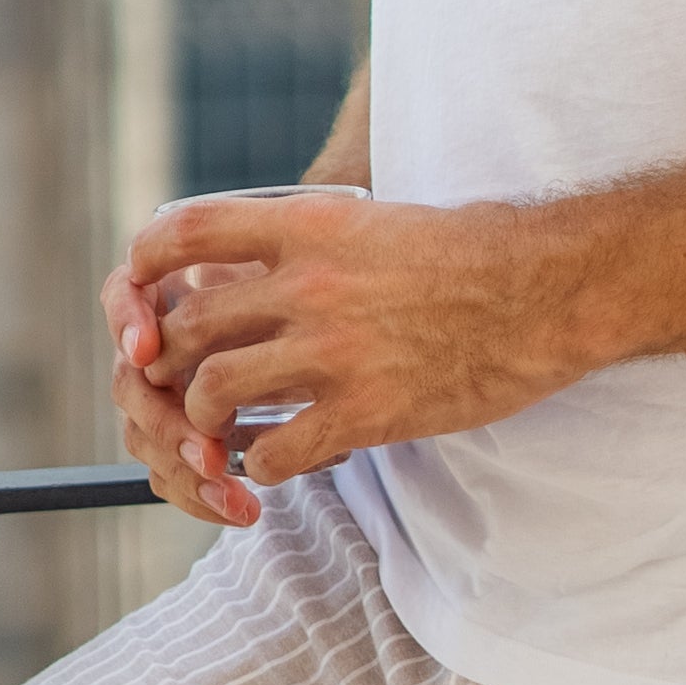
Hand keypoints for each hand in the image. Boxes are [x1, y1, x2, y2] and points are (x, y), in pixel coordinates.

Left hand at [99, 186, 598, 516]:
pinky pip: (275, 451)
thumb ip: (307, 240)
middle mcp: (309, 285)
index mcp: (310, 226)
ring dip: (206, 420)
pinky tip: (277, 462)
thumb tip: (237, 267)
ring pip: (216, 394)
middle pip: (189, 326)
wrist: (547, 290)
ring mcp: (335, 352)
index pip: (188, 233)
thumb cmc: (470, 250)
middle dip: (169, 362)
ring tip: (220, 432)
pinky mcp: (366, 412)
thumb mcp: (374, 219)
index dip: (146, 265)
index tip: (138, 289)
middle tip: (179, 383)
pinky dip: (262, 465)